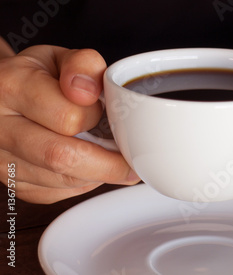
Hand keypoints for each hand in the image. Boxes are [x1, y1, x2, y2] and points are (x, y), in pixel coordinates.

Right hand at [0, 45, 139, 203]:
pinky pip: (58, 193)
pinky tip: (86, 165)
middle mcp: (0, 128)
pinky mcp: (14, 185)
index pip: (67, 116)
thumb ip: (83, 66)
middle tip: (132, 161)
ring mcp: (3, 162)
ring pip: (63, 180)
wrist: (2, 98)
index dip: (96, 119)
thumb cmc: (35, 78)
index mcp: (12, 87)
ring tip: (110, 157)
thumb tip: (90, 92)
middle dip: (109, 163)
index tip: (110, 115)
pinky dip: (82, 183)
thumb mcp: (60, 58)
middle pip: (62, 158)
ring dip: (97, 173)